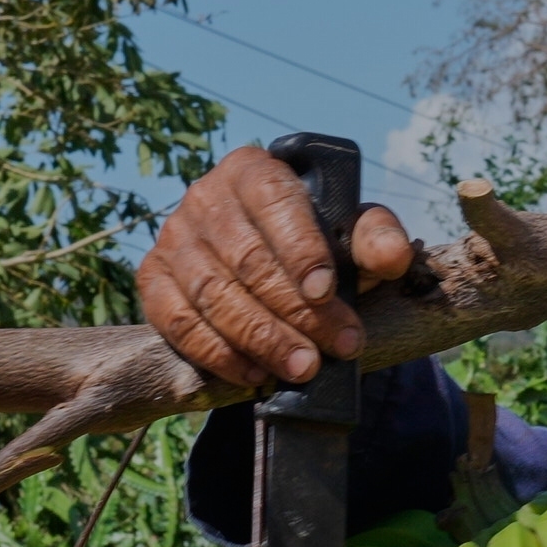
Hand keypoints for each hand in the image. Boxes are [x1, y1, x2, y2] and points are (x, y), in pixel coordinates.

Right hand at [138, 147, 419, 393]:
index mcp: (253, 170)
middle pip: (246, 258)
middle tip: (333, 348)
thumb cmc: (312, 241)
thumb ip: (374, 237)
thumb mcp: (349, 232)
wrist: (263, 259)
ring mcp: (174, 238)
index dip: (300, 250)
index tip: (326, 293)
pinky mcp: (153, 279)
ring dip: (260, 338)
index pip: (274, 202)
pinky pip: (178, 321)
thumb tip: (393, 257)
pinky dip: (217, 354)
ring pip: (212, 293)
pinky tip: (255, 375)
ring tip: (302, 369)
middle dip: (294, 310)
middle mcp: (205, 197)